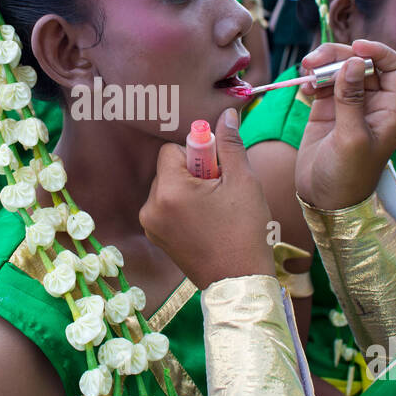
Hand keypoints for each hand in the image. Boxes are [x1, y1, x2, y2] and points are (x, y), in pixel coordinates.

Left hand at [140, 108, 275, 289]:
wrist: (239, 281)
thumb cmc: (244, 231)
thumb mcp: (243, 181)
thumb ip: (230, 143)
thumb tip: (225, 113)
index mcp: (169, 190)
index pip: (172, 150)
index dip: (198, 155)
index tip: (218, 172)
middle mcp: (151, 207)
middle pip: (169, 168)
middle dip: (194, 173)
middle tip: (220, 192)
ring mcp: (151, 225)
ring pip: (168, 188)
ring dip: (189, 190)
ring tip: (214, 210)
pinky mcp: (156, 238)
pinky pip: (167, 207)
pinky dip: (183, 207)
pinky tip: (206, 222)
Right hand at [295, 40, 395, 210]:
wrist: (324, 200)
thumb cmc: (347, 176)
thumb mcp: (351, 138)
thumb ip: (352, 98)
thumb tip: (353, 61)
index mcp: (390, 110)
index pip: (395, 67)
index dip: (378, 52)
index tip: (355, 48)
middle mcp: (373, 104)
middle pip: (363, 63)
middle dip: (341, 55)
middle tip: (315, 61)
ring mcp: (349, 106)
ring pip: (341, 69)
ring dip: (324, 64)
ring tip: (307, 69)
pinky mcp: (328, 110)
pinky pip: (324, 83)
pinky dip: (314, 78)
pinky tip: (305, 86)